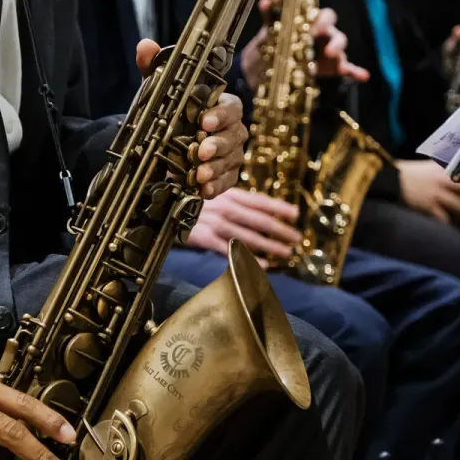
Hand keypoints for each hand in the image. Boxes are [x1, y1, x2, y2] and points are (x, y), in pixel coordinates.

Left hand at [136, 39, 246, 198]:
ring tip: (199, 174)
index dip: (220, 114)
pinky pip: (227, 181)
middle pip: (235, 135)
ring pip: (232, 160)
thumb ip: (154, 69)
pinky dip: (216, 186)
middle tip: (201, 152)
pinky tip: (204, 190)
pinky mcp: (224, 174)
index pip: (232, 106)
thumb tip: (145, 47)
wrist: (163, 142)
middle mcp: (230, 129)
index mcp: (219, 105)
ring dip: (216, 168)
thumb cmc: (171, 112)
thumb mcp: (159, 90)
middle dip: (218, 145)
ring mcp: (230, 153)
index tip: (204, 122)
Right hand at [186, 188, 302, 267]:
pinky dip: (247, 257)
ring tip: (286, 253)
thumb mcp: (213, 196)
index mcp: (229, 194)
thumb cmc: (191, 202)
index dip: (279, 207)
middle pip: (259, 220)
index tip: (296, 215)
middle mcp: (224, 207)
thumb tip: (258, 211)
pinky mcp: (204, 237)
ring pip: (248, 236)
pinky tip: (261, 265)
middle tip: (296, 238)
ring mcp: (215, 222)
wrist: (163, 208)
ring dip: (269, 245)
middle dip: (280, 230)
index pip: (259, 201)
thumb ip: (234, 203)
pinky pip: (229, 250)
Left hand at [240, 0, 369, 92]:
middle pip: (337, 34)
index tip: (313, 28)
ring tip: (335, 64)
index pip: (325, 16)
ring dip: (339, 56)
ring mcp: (328, 53)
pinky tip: (363, 76)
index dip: (322, 21)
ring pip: (341, 52)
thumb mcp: (269, 33)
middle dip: (334, 41)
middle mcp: (324, 36)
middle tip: (325, 50)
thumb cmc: (272, 44)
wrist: (266, 68)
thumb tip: (264, 1)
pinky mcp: (330, 69)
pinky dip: (355, 72)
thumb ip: (271, 17)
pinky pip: (347, 69)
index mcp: (313, 24)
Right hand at [397, 159, 459, 223]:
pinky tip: (448, 223)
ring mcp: (436, 193)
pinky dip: (447, 221)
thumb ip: (438, 170)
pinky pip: (443, 216)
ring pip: (459, 205)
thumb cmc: (405, 173)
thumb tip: (451, 176)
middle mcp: (442, 179)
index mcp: (442, 168)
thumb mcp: (425, 167)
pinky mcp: (429, 205)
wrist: (391, 180)